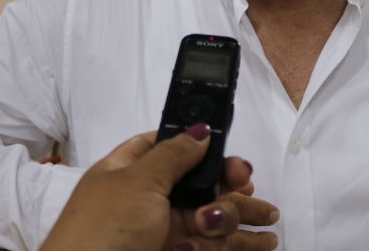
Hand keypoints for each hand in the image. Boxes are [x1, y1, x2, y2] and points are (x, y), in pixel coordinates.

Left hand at [40, 124, 276, 250]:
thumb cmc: (103, 230)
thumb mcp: (137, 182)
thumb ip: (174, 154)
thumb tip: (200, 129)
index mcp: (130, 172)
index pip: (168, 148)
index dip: (199, 146)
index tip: (226, 150)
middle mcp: (150, 200)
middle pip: (201, 183)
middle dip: (229, 186)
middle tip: (246, 187)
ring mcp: (164, 232)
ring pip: (213, 216)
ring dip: (234, 218)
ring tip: (248, 225)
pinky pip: (213, 245)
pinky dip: (235, 244)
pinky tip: (264, 243)